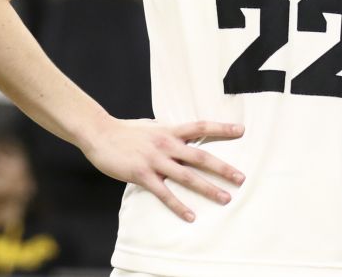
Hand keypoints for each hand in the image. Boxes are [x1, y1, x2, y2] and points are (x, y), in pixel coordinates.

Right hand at [81, 119, 245, 222]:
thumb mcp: (153, 126)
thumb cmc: (127, 130)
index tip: (242, 130)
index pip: (201, 127)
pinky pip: (164, 193)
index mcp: (170, 130)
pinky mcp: (142, 174)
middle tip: (241, 178)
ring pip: (187, 176)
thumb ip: (170, 132)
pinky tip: (191, 215)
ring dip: (207, 188)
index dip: (222, 128)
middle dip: (222, 168)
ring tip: (225, 198)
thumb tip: (185, 134)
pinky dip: (179, 206)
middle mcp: (167, 144)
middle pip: (201, 156)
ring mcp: (155, 160)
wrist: (100, 133)